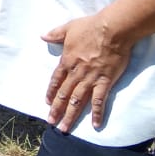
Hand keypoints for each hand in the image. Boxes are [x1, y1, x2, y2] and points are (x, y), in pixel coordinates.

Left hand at [43, 12, 131, 132]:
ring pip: (77, 101)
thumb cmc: (90, 27)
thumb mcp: (68, 28)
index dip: (52, 92)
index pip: (56, 80)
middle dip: (57, 109)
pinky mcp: (105, 82)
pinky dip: (96, 113)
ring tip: (64, 128)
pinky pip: (99, 101)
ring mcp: (90, 79)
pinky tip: (95, 125)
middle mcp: (76, 73)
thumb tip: (43, 36)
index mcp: (67, 61)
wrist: (111, 30)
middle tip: (51, 122)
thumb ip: (55, 34)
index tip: (48, 103)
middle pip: (64, 94)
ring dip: (70, 115)